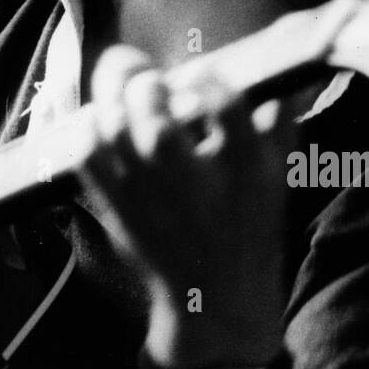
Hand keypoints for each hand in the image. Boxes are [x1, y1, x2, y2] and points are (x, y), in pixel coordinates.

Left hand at [80, 45, 312, 368]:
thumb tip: (280, 81)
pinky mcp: (119, 208)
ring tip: (125, 94)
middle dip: (148, 87)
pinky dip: (88, 130)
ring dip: (115, 101)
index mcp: (244, 170)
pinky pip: (89, 157)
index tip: (201, 71)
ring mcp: (150, 198)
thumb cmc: (249, 229)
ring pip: (116, 132)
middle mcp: (193, 183)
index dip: (208, 79)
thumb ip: (280, 126)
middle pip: (155, 121)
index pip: (225, 106)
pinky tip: (100, 119)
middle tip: (150, 81)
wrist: (214, 296)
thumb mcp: (277, 179)